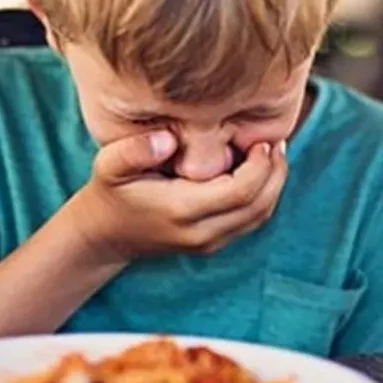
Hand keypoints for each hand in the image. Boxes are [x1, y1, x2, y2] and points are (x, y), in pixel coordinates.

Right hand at [73, 131, 288, 259]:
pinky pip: (251, 220)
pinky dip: (263, 195)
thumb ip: (135, 150)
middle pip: (259, 205)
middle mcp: (201, 232)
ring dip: (273, 184)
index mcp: (182, 210)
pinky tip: (259, 170)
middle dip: (275, 172)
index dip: (260, 165)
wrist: (106, 235)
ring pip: (260, 215)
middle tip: (276, 141)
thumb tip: (170, 140)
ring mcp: (209, 243)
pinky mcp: (214, 244)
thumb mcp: (110, 165)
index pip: (240, 191)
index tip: (261, 139)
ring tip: (272, 152)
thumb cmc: (111, 192)